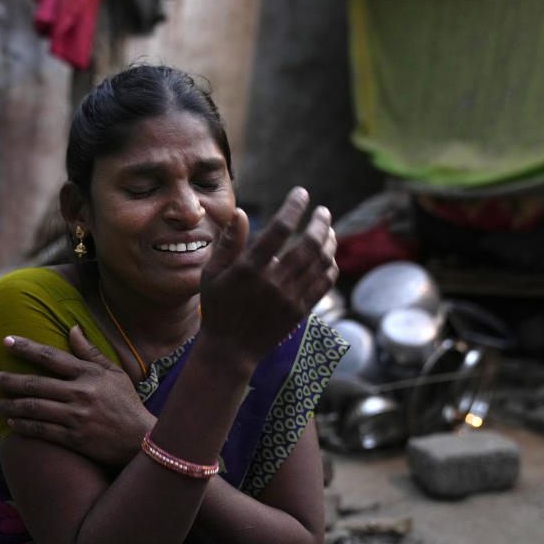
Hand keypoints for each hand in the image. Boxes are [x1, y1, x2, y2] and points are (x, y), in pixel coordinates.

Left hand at [0, 326, 155, 466]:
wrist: (140, 440)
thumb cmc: (126, 404)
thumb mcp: (114, 374)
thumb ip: (90, 352)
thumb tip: (72, 328)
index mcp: (89, 374)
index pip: (51, 356)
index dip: (26, 347)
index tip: (6, 340)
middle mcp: (80, 393)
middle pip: (35, 383)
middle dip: (8, 379)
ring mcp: (76, 417)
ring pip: (33, 408)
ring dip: (10, 405)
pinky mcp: (74, 439)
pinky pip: (41, 431)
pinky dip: (23, 427)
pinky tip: (11, 424)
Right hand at [200, 187, 338, 362]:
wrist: (231, 350)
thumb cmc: (217, 307)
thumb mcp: (211, 274)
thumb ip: (228, 243)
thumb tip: (240, 212)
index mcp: (249, 269)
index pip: (280, 229)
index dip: (294, 207)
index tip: (301, 194)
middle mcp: (273, 282)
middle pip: (309, 244)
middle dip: (321, 222)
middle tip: (322, 211)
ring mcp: (290, 298)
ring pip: (322, 262)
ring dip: (329, 242)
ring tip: (329, 231)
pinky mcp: (300, 311)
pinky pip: (324, 283)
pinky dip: (331, 265)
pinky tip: (328, 256)